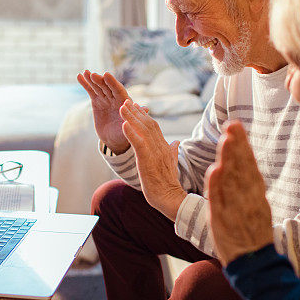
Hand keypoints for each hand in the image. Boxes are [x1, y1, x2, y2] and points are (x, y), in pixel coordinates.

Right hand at [77, 70, 131, 153]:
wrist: (115, 140)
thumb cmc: (125, 135)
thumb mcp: (132, 128)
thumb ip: (136, 116)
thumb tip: (147, 108)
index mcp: (125, 102)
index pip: (119, 90)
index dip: (113, 83)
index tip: (106, 74)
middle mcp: (116, 98)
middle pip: (107, 87)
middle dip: (100, 80)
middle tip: (93, 75)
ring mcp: (106, 98)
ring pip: (98, 87)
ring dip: (91, 80)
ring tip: (85, 72)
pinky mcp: (97, 101)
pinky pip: (91, 91)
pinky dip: (85, 84)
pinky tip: (79, 76)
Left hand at [120, 100, 186, 220]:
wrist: (170, 198)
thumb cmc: (168, 184)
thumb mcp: (171, 164)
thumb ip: (173, 152)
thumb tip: (176, 143)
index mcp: (164, 147)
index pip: (153, 127)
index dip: (143, 116)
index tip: (135, 106)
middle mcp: (160, 147)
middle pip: (148, 124)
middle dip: (136, 112)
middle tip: (126, 101)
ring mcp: (155, 153)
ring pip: (143, 130)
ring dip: (131, 118)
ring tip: (122, 107)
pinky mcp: (148, 160)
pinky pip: (139, 144)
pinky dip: (131, 133)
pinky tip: (124, 124)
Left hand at [206, 121, 273, 264]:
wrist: (254, 263)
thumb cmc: (252, 234)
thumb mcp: (256, 206)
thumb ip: (249, 185)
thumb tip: (244, 164)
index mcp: (255, 195)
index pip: (248, 165)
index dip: (242, 145)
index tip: (236, 127)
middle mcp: (248, 199)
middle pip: (242, 169)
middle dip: (236, 146)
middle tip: (232, 125)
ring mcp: (236, 209)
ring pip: (232, 181)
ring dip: (228, 159)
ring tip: (224, 140)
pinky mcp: (223, 221)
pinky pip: (220, 201)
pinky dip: (218, 186)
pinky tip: (215, 171)